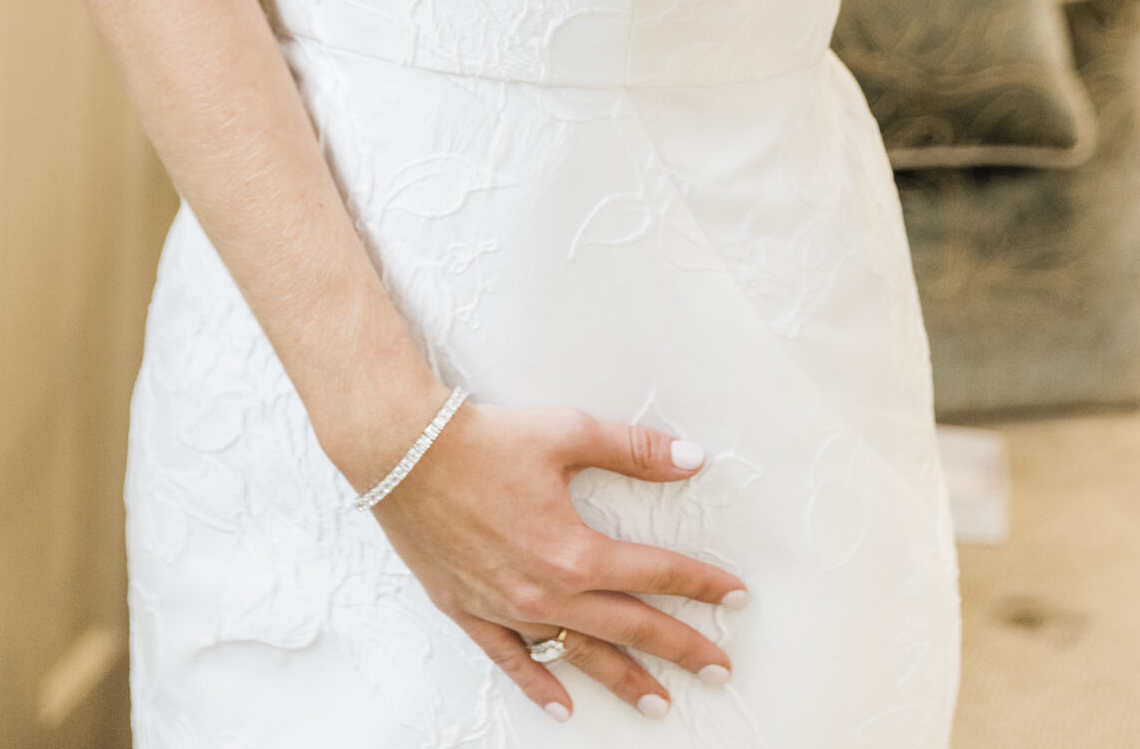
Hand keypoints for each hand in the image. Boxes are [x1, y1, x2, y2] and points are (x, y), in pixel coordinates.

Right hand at [373, 402, 743, 720]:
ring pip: (578, 655)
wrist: (404, 451)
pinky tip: (562, 706)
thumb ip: (633, 451)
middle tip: (718, 669)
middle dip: (679, 649)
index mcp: (575, 551)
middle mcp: (546, 592)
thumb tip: (690, 460)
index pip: (656, 573)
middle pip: (628, 628)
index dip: (701, 584)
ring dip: (622, 679)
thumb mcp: (567, 432)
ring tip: (659, 702)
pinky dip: (540, 685)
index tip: (735, 596)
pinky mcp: (472, 611)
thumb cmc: (485, 438)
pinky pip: (512, 661)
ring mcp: (508, 609)